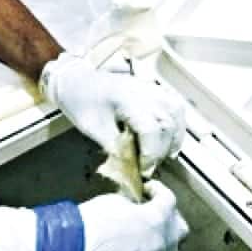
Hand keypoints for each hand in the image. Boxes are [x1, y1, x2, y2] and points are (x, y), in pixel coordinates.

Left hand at [40, 53, 185, 176]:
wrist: (75, 80)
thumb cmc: (80, 101)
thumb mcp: (92, 129)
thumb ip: (115, 148)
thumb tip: (133, 168)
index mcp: (126, 98)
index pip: (150, 129)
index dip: (151, 153)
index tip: (144, 170)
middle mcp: (144, 90)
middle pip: (167, 122)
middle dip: (162, 149)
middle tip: (149, 166)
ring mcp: (150, 87)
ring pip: (176, 112)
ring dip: (174, 137)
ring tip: (163, 155)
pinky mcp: (152, 89)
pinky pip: (174, 105)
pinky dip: (176, 123)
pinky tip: (168, 138)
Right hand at [78, 181, 188, 250]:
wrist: (74, 248)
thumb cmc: (92, 223)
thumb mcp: (116, 202)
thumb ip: (134, 206)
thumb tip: (136, 210)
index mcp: (159, 217)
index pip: (169, 199)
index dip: (159, 192)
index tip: (151, 191)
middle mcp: (164, 242)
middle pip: (180, 230)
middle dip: (170, 221)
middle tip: (156, 215)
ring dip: (166, 246)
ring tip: (154, 240)